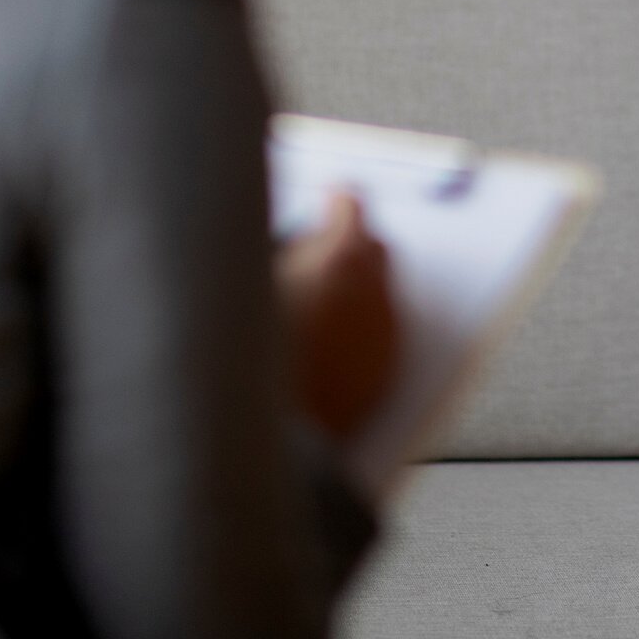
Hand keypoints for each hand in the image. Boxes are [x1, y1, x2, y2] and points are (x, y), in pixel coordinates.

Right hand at [276, 191, 397, 440]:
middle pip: (375, 247)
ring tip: (321, 304)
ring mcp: (385, 329)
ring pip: (383, 290)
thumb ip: (280, 252)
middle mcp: (372, 288)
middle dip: (351, 245)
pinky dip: (365, 326)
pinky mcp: (389, 367)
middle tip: (319, 254)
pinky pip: (384, 330)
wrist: (274, 437)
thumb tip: (290, 236)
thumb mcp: (251, 289)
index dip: (334, 201)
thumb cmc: (249, 361)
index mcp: (338, 257)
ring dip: (360, 287)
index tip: (327, 200)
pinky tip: (334, 341)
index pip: (349, 205)